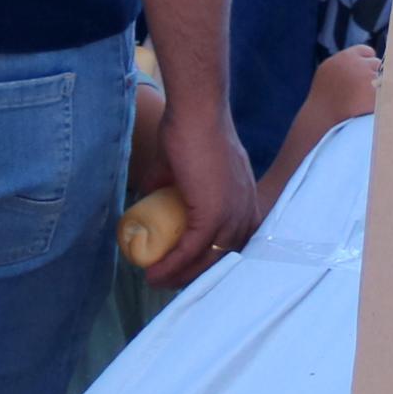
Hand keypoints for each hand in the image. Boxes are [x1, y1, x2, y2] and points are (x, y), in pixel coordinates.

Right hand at [146, 92, 259, 289]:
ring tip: (156, 281)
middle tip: (167, 280)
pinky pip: (192, 251)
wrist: (195, 113)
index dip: (211, 260)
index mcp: (244, 200)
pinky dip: (172, 265)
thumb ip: (167, 186)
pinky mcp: (214, 214)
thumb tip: (147, 200)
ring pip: (207, 260)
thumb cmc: (187, 131)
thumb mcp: (177, 169)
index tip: (186, 269)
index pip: (235, 242)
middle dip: (194, 275)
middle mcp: (245, 210)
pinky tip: (154, 273)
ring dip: (180, 276)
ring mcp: (232, 213)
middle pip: (222, 258)